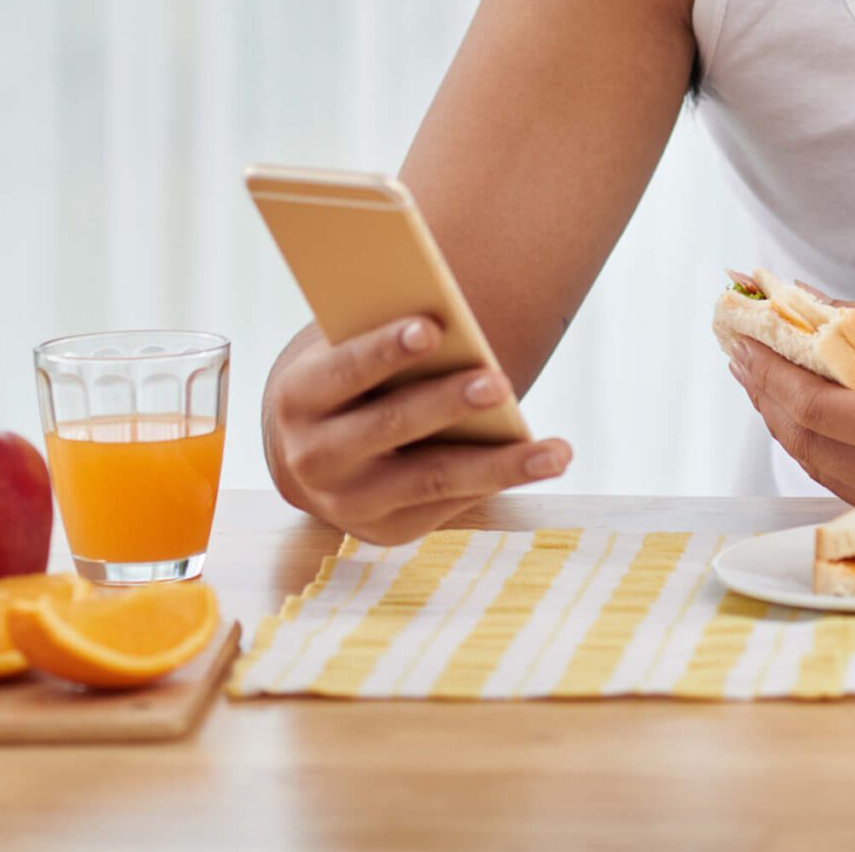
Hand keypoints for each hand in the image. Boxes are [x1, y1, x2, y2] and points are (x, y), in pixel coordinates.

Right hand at [262, 317, 573, 545]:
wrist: (313, 455)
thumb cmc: (349, 383)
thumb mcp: (347, 357)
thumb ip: (384, 344)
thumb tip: (456, 325)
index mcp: (298, 399)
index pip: (344, 370)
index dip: (385, 350)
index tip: (431, 327)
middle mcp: (314, 458)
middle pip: (391, 425)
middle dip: (448, 403)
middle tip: (499, 382)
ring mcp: (349, 503)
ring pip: (433, 479)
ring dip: (499, 462)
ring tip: (556, 450)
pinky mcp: (387, 530)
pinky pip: (449, 504)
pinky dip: (498, 480)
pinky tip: (543, 462)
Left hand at [725, 300, 854, 502]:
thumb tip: (815, 303)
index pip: (812, 405)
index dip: (769, 370)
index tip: (742, 336)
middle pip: (800, 439)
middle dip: (764, 391)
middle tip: (740, 350)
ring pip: (813, 463)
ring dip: (781, 417)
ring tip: (760, 375)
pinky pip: (838, 479)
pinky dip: (813, 442)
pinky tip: (804, 413)